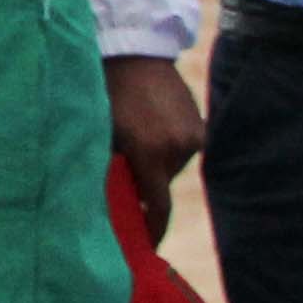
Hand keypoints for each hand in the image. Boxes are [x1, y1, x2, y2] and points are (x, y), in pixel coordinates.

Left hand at [105, 54, 205, 241]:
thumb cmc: (106, 95)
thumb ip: (110, 170)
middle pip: (161, 184)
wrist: (135, 55)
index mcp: (149, 153)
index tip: (147, 247)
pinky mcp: (201, 125)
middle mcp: (178, 148)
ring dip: (156, 162)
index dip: (152, 230)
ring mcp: (193, 136)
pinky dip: (168, 146)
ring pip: (172, 166)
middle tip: (126, 169)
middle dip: (145, 183)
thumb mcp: (101, 136)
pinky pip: (183, 148)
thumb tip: (114, 204)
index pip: (157, 207)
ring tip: (138, 136)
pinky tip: (153, 126)